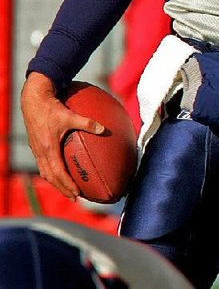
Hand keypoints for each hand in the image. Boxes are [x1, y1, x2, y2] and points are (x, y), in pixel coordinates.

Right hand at [20, 72, 104, 200]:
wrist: (33, 101)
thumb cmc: (52, 108)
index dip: (67, 185)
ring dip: (57, 182)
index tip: (77, 193)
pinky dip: (52, 172)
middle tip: (75, 197)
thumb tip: (104, 129)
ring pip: (46, 172)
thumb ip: (87, 123)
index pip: (58, 173)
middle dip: (62, 189)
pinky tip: (61, 171)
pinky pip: (44, 165)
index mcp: (48, 148)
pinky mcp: (37, 146)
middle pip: (51, 177)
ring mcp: (37, 150)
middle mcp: (41, 152)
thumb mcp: (70, 115)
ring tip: (68, 189)